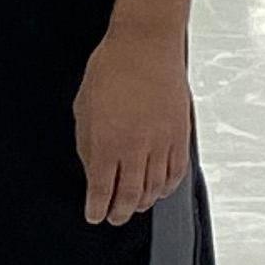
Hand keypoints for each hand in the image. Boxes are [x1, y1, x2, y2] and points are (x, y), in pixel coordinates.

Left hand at [73, 28, 193, 227]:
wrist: (146, 46)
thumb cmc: (111, 70)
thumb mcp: (84, 109)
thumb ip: (88, 145)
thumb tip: (93, 171)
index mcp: (108, 142)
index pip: (102, 189)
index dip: (97, 208)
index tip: (94, 216)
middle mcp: (137, 148)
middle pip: (130, 196)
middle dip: (120, 213)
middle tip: (114, 218)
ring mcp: (162, 143)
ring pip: (155, 188)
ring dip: (143, 203)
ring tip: (134, 207)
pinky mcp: (181, 135)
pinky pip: (176, 172)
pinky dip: (167, 187)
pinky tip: (159, 190)